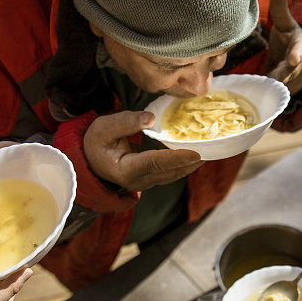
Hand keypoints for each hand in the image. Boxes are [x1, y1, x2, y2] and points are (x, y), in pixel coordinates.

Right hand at [83, 111, 202, 190]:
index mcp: (126, 170)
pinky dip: (185, 162)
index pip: (156, 163)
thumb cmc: (94, 142)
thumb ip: (125, 122)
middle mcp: (139, 181)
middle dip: (193, 161)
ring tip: (211, 149)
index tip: (197, 152)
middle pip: (171, 171)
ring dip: (192, 163)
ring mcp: (146, 182)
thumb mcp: (103, 127)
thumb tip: (150, 118)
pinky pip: (171, 172)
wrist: (88, 161)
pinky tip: (197, 152)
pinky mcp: (151, 178)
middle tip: (213, 148)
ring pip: (174, 174)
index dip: (177, 158)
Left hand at [267, 0, 301, 94]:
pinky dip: (267, 94)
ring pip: (283, 85)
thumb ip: (281, 12)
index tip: (293, 58)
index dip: (298, 55)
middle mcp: (299, 65)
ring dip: (273, 87)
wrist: (294, 63)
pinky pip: (275, 94)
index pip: (301, 50)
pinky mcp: (282, 91)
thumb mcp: (286, 26)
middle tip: (274, 78)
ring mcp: (292, 80)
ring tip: (263, 86)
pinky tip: (256, 94)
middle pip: (291, 71)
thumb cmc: (288, 41)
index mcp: (301, 47)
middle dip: (283, 74)